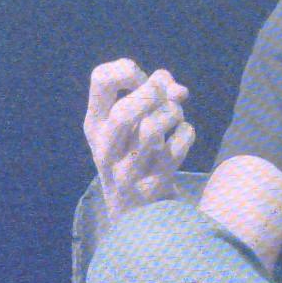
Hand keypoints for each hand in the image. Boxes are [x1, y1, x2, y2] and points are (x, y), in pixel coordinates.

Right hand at [85, 59, 193, 223]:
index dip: (129, 69)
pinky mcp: (154, 184)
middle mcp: (106, 148)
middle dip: (154, 94)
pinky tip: (182, 138)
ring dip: (173, 113)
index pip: (100, 79)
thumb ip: (153, 96)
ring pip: (153, 129)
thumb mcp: (130, 126)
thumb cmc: (135, 155)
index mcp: (95, 125)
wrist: (137, 213)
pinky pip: (178, 146)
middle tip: (165, 96)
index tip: (141, 79)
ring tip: (175, 117)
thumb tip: (177, 89)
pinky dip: (187, 134)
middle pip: (125, 111)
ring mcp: (128, 170)